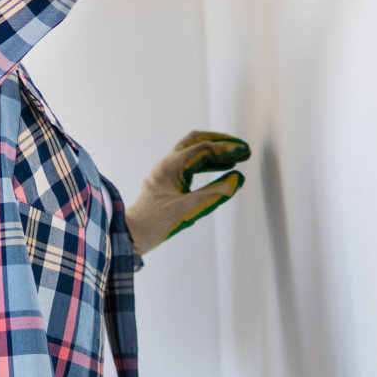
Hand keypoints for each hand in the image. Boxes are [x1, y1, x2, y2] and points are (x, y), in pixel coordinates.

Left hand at [125, 130, 251, 255]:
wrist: (131, 235)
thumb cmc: (155, 222)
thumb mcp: (188, 209)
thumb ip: (214, 193)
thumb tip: (238, 179)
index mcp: (171, 166)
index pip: (203, 149)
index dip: (226, 149)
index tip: (245, 153)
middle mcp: (167, 164)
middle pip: (196, 141)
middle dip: (219, 141)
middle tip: (241, 147)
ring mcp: (166, 171)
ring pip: (192, 152)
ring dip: (214, 153)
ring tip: (236, 158)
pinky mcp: (167, 182)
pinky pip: (189, 165)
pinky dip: (205, 164)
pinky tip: (219, 171)